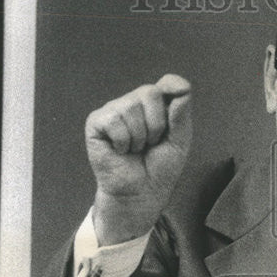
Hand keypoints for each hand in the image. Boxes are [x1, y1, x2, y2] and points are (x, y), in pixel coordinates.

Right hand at [85, 74, 192, 244]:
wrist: (142, 192)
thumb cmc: (160, 167)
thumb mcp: (179, 140)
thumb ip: (181, 113)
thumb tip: (180, 85)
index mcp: (155, 105)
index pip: (167, 83)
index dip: (173, 91)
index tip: (175, 115)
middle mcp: (133, 102)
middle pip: (150, 93)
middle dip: (156, 125)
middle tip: (150, 143)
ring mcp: (114, 110)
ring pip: (131, 109)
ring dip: (139, 138)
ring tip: (135, 149)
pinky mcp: (96, 122)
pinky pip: (114, 121)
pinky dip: (123, 142)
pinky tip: (121, 150)